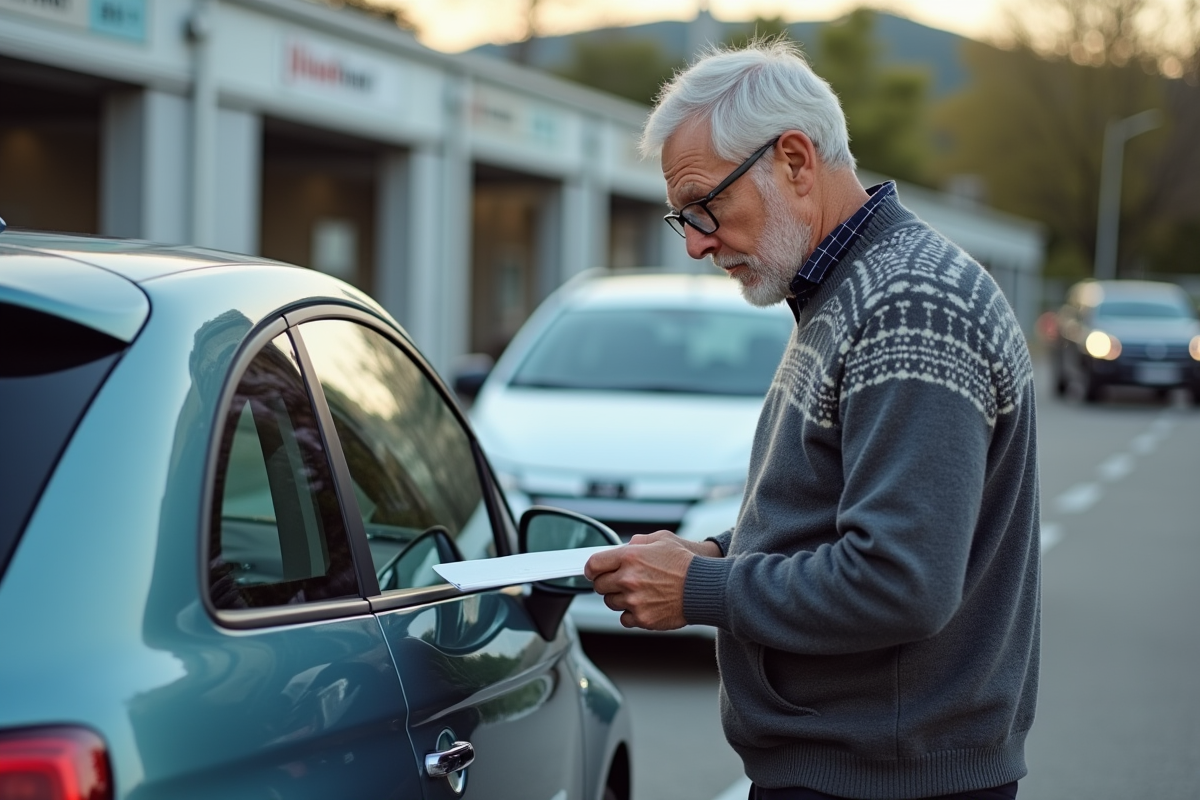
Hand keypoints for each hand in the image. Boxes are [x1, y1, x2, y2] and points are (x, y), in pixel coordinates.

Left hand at [584, 531, 717, 630]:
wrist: (704, 587)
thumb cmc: (686, 562)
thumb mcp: (662, 539)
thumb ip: (638, 542)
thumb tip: (623, 547)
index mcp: (630, 557)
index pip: (594, 564)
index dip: (591, 568)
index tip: (593, 571)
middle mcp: (628, 579)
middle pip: (599, 585)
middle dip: (606, 582)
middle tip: (619, 581)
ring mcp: (634, 601)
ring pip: (610, 602)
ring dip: (619, 598)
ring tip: (638, 592)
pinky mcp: (642, 618)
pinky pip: (624, 618)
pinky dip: (630, 614)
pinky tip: (643, 605)